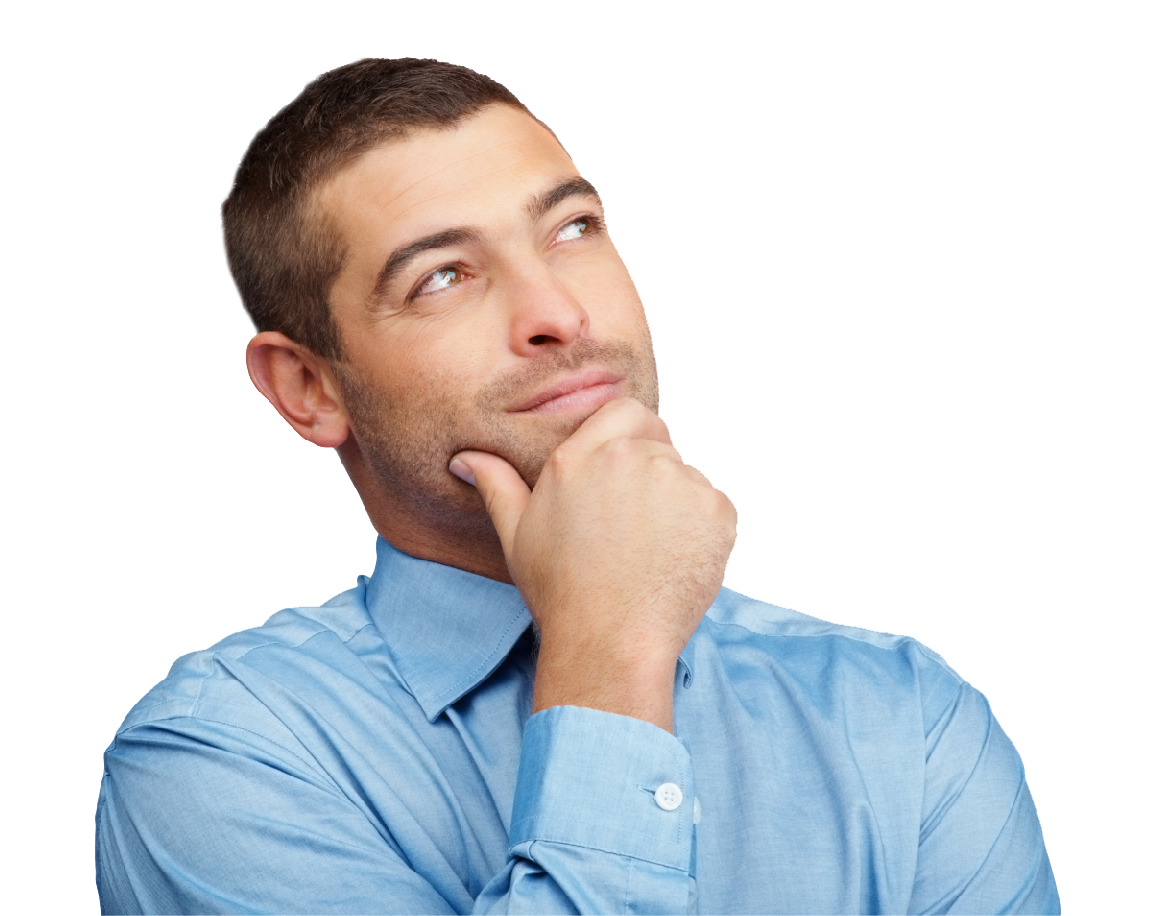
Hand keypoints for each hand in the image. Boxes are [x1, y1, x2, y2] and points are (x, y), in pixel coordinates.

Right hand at [450, 397, 736, 731]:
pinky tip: (675, 560)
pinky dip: (703, 528)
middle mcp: (630, 456)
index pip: (625, 411)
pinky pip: (714, 505)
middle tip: (633, 526)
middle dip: (650, 475)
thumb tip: (465, 458)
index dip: (629, 439)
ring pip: (687, 475)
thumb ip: (497, 484)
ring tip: (651, 550)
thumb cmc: (561, 593)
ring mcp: (678, 480)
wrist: (610, 642)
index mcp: (579, 455)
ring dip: (676, 502)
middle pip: (659, 443)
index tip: (624, 477)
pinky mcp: (716, 509)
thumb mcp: (516, 535)